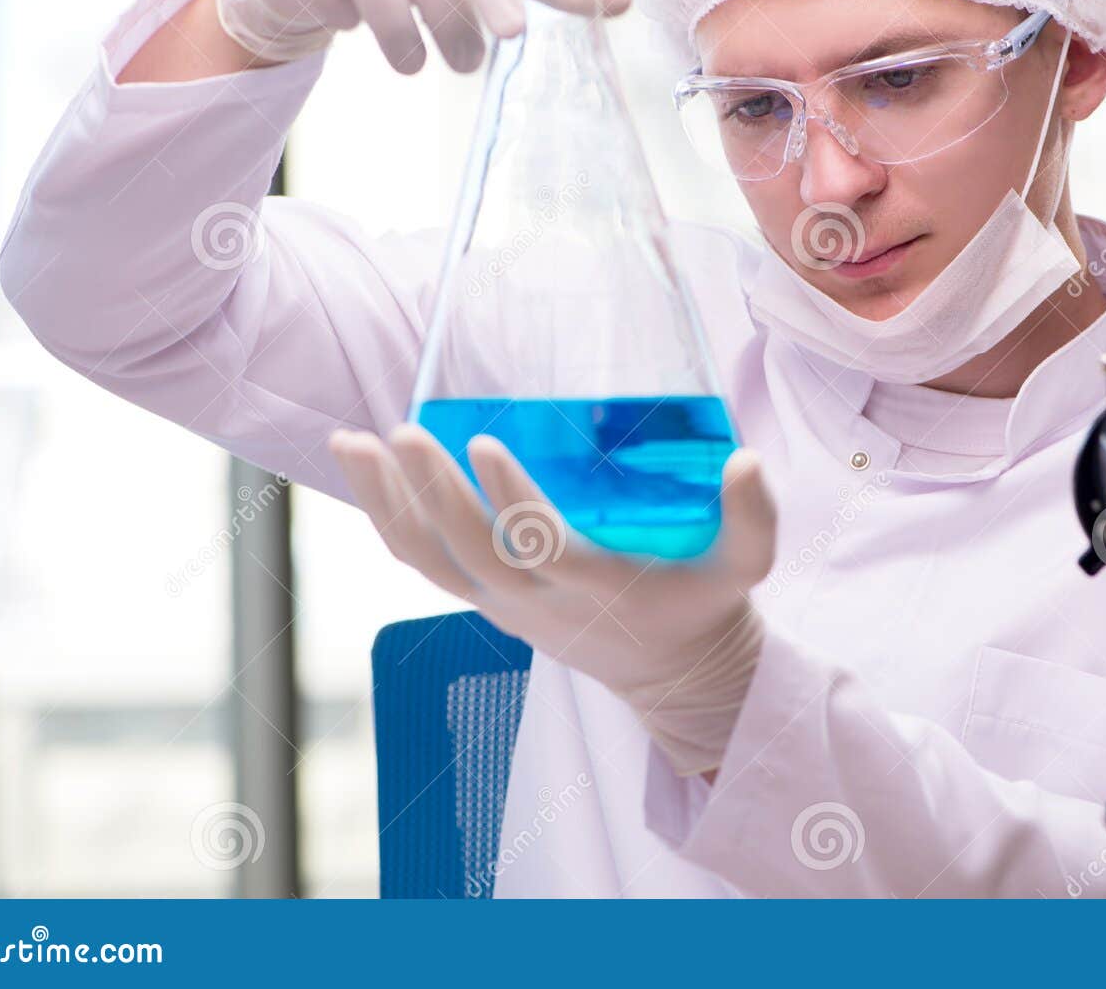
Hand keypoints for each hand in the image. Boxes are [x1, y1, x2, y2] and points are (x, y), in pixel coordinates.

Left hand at [329, 424, 776, 775]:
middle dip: (432, 495)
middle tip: (404, 432)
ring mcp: (502, 603)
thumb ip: (754, 516)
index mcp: (597, 587)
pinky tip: (363, 466)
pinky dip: (387, 515)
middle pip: (469, 553)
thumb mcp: (745, 566)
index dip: (512, 503)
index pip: (542, 550)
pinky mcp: (483, 597)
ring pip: (428, 560)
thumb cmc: (703, 602)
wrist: (668, 672)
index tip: (486, 447)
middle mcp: (538, 601)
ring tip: (351, 442)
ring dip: (387, 503)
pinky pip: (421, 561)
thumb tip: (747, 459)